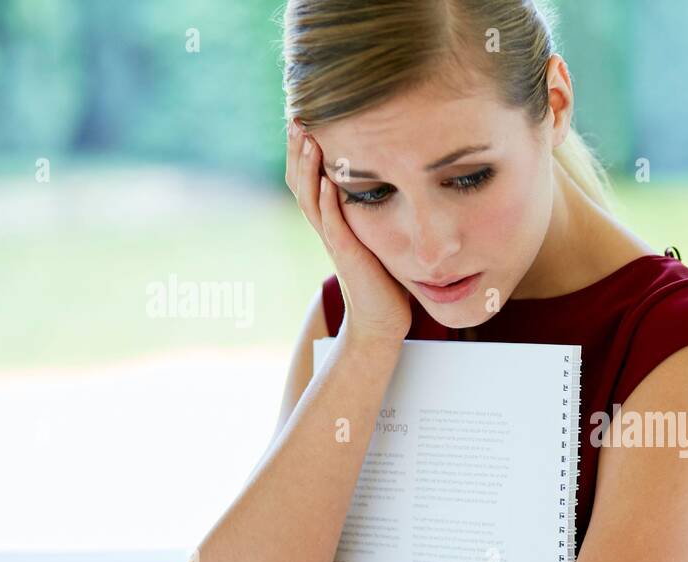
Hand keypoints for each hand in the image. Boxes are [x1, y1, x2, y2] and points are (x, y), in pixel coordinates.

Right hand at [285, 118, 411, 346]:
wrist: (381, 321)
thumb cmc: (384, 279)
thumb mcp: (377, 236)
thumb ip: (375, 210)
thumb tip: (392, 179)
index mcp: (332, 220)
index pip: (310, 176)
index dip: (304, 148)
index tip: (305, 116)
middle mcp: (327, 227)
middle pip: (300, 180)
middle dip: (297, 148)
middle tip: (295, 115)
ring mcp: (333, 240)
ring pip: (310, 197)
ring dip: (306, 166)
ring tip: (305, 136)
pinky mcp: (346, 254)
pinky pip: (331, 224)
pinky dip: (326, 200)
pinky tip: (325, 179)